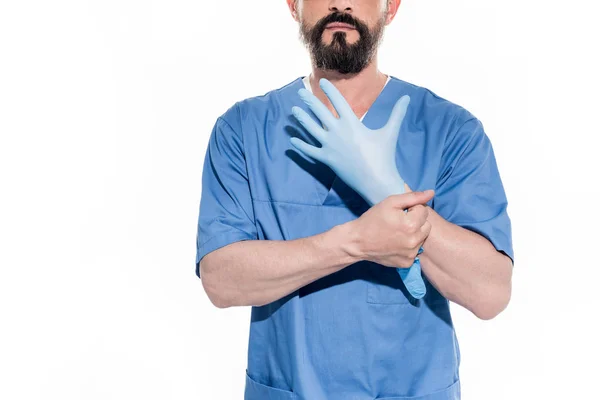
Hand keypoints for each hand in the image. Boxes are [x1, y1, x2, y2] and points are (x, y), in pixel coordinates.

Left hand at [290, 78, 409, 206]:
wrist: (376, 180)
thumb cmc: (384, 156)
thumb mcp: (390, 132)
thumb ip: (397, 114)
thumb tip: (408, 98)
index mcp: (353, 124)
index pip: (338, 102)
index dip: (329, 91)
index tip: (321, 82)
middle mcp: (338, 133)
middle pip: (320, 113)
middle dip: (309, 101)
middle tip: (300, 92)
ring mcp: (331, 147)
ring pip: (312, 130)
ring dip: (302, 119)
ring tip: (293, 110)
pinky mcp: (327, 160)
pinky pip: (311, 151)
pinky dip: (301, 146)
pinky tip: (292, 140)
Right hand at [350, 190, 433, 267]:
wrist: (358, 242)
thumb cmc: (372, 219)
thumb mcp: (390, 202)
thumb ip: (412, 197)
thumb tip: (431, 193)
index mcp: (411, 224)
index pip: (423, 211)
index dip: (412, 209)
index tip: (399, 213)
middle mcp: (414, 241)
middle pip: (426, 225)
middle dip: (416, 221)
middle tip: (400, 222)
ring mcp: (411, 254)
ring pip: (422, 238)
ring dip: (414, 234)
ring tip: (398, 233)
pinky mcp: (407, 263)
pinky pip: (415, 251)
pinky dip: (409, 247)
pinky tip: (397, 244)